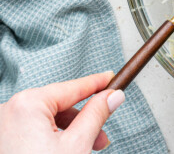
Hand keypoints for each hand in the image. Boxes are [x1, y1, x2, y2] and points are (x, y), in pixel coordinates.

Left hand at [0, 72, 124, 153]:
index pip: (72, 87)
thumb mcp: (77, 145)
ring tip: (85, 149)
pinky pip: (33, 130)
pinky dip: (52, 139)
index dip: (97, 84)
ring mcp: (3, 127)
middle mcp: (9, 111)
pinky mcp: (3, 142)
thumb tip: (112, 96)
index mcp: (27, 104)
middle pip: (59, 105)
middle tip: (103, 136)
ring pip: (47, 119)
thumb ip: (97, 115)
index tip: (111, 79)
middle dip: (84, 119)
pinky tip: (65, 152)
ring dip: (70, 132)